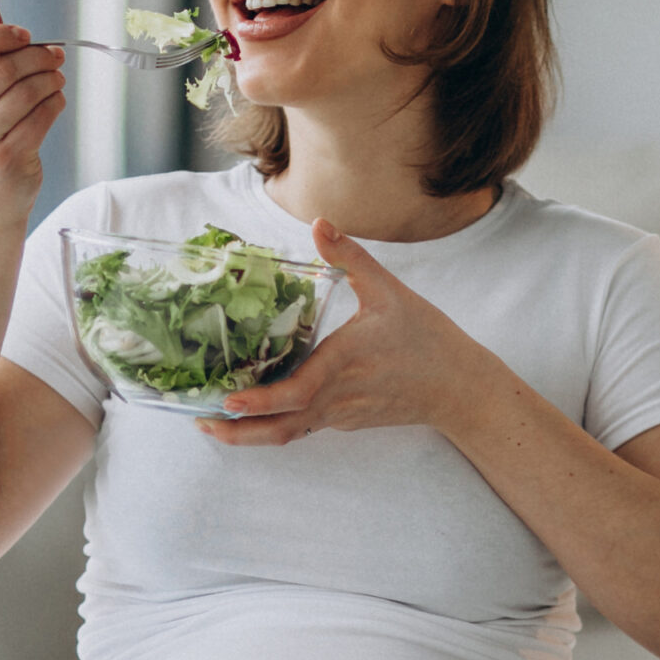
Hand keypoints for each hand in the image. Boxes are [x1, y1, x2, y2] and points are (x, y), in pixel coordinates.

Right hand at [0, 0, 66, 230]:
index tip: (23, 36)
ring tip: (56, 77)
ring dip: (50, 78)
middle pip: (0, 68)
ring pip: (26, 91)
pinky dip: (55, 102)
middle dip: (35, 56)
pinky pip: (41, 117)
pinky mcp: (6, 160)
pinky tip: (56, 99)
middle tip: (53, 55)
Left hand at [200, 219, 490, 445]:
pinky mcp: (345, 421)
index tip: (227, 400)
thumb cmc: (428, 339)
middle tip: (199, 422)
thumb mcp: (390, 291)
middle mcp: (337, 397)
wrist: (460, 389)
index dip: (259, 400)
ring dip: (250, 436)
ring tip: (213, 425)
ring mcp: (340, 414)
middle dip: (238, 431)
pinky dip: (273, 426)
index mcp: (344, 364)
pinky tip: (251, 413)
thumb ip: (351, 257)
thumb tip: (320, 223)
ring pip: (288, 434)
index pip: (296, 392)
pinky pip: (302, 428)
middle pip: (281, 427)